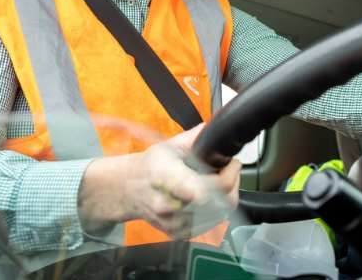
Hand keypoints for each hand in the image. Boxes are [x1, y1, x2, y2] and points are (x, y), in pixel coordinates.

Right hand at [80, 124, 241, 237]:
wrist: (129, 190)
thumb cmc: (151, 166)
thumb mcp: (171, 145)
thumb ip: (197, 137)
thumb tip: (217, 127)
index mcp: (166, 179)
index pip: (201, 190)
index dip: (225, 176)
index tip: (230, 163)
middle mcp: (168, 206)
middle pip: (219, 201)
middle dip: (232, 181)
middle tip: (228, 169)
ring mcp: (174, 223)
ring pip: (221, 213)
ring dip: (227, 195)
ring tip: (218, 181)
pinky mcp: (179, 234)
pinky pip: (213, 224)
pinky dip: (218, 209)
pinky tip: (211, 196)